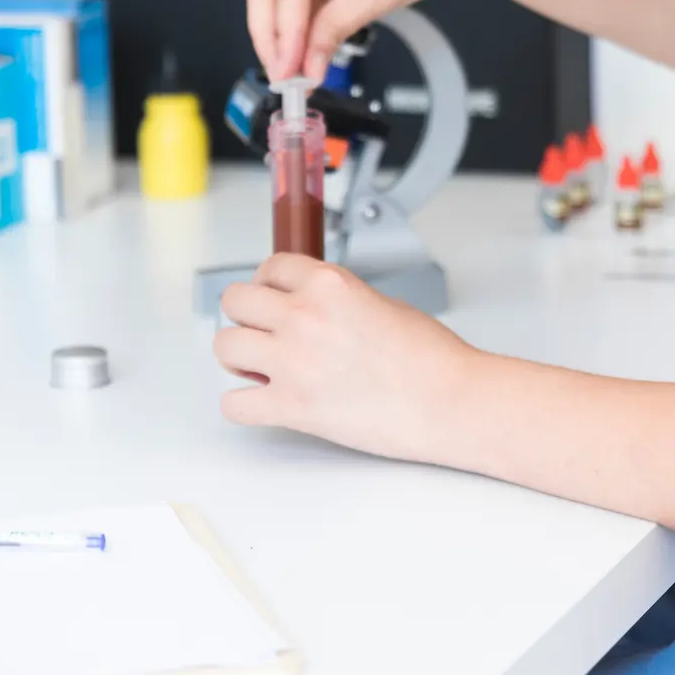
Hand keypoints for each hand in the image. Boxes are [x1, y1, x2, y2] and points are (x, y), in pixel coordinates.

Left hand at [213, 254, 476, 460]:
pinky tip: (263, 402)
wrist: (449, 401)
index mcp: (328, 284)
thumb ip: (336, 299)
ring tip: (260, 365)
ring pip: (224, 346)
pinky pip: (233, 404)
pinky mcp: (292, 407)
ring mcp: (293, 362)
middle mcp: (304, 316)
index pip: (271, 267)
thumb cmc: (430, 357)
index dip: (270, 283)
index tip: (274, 296)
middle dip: (248, 315)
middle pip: (235, 300)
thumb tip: (311, 308)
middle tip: (263, 330)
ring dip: (240, 355)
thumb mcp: (381, 302)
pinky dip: (243, 405)